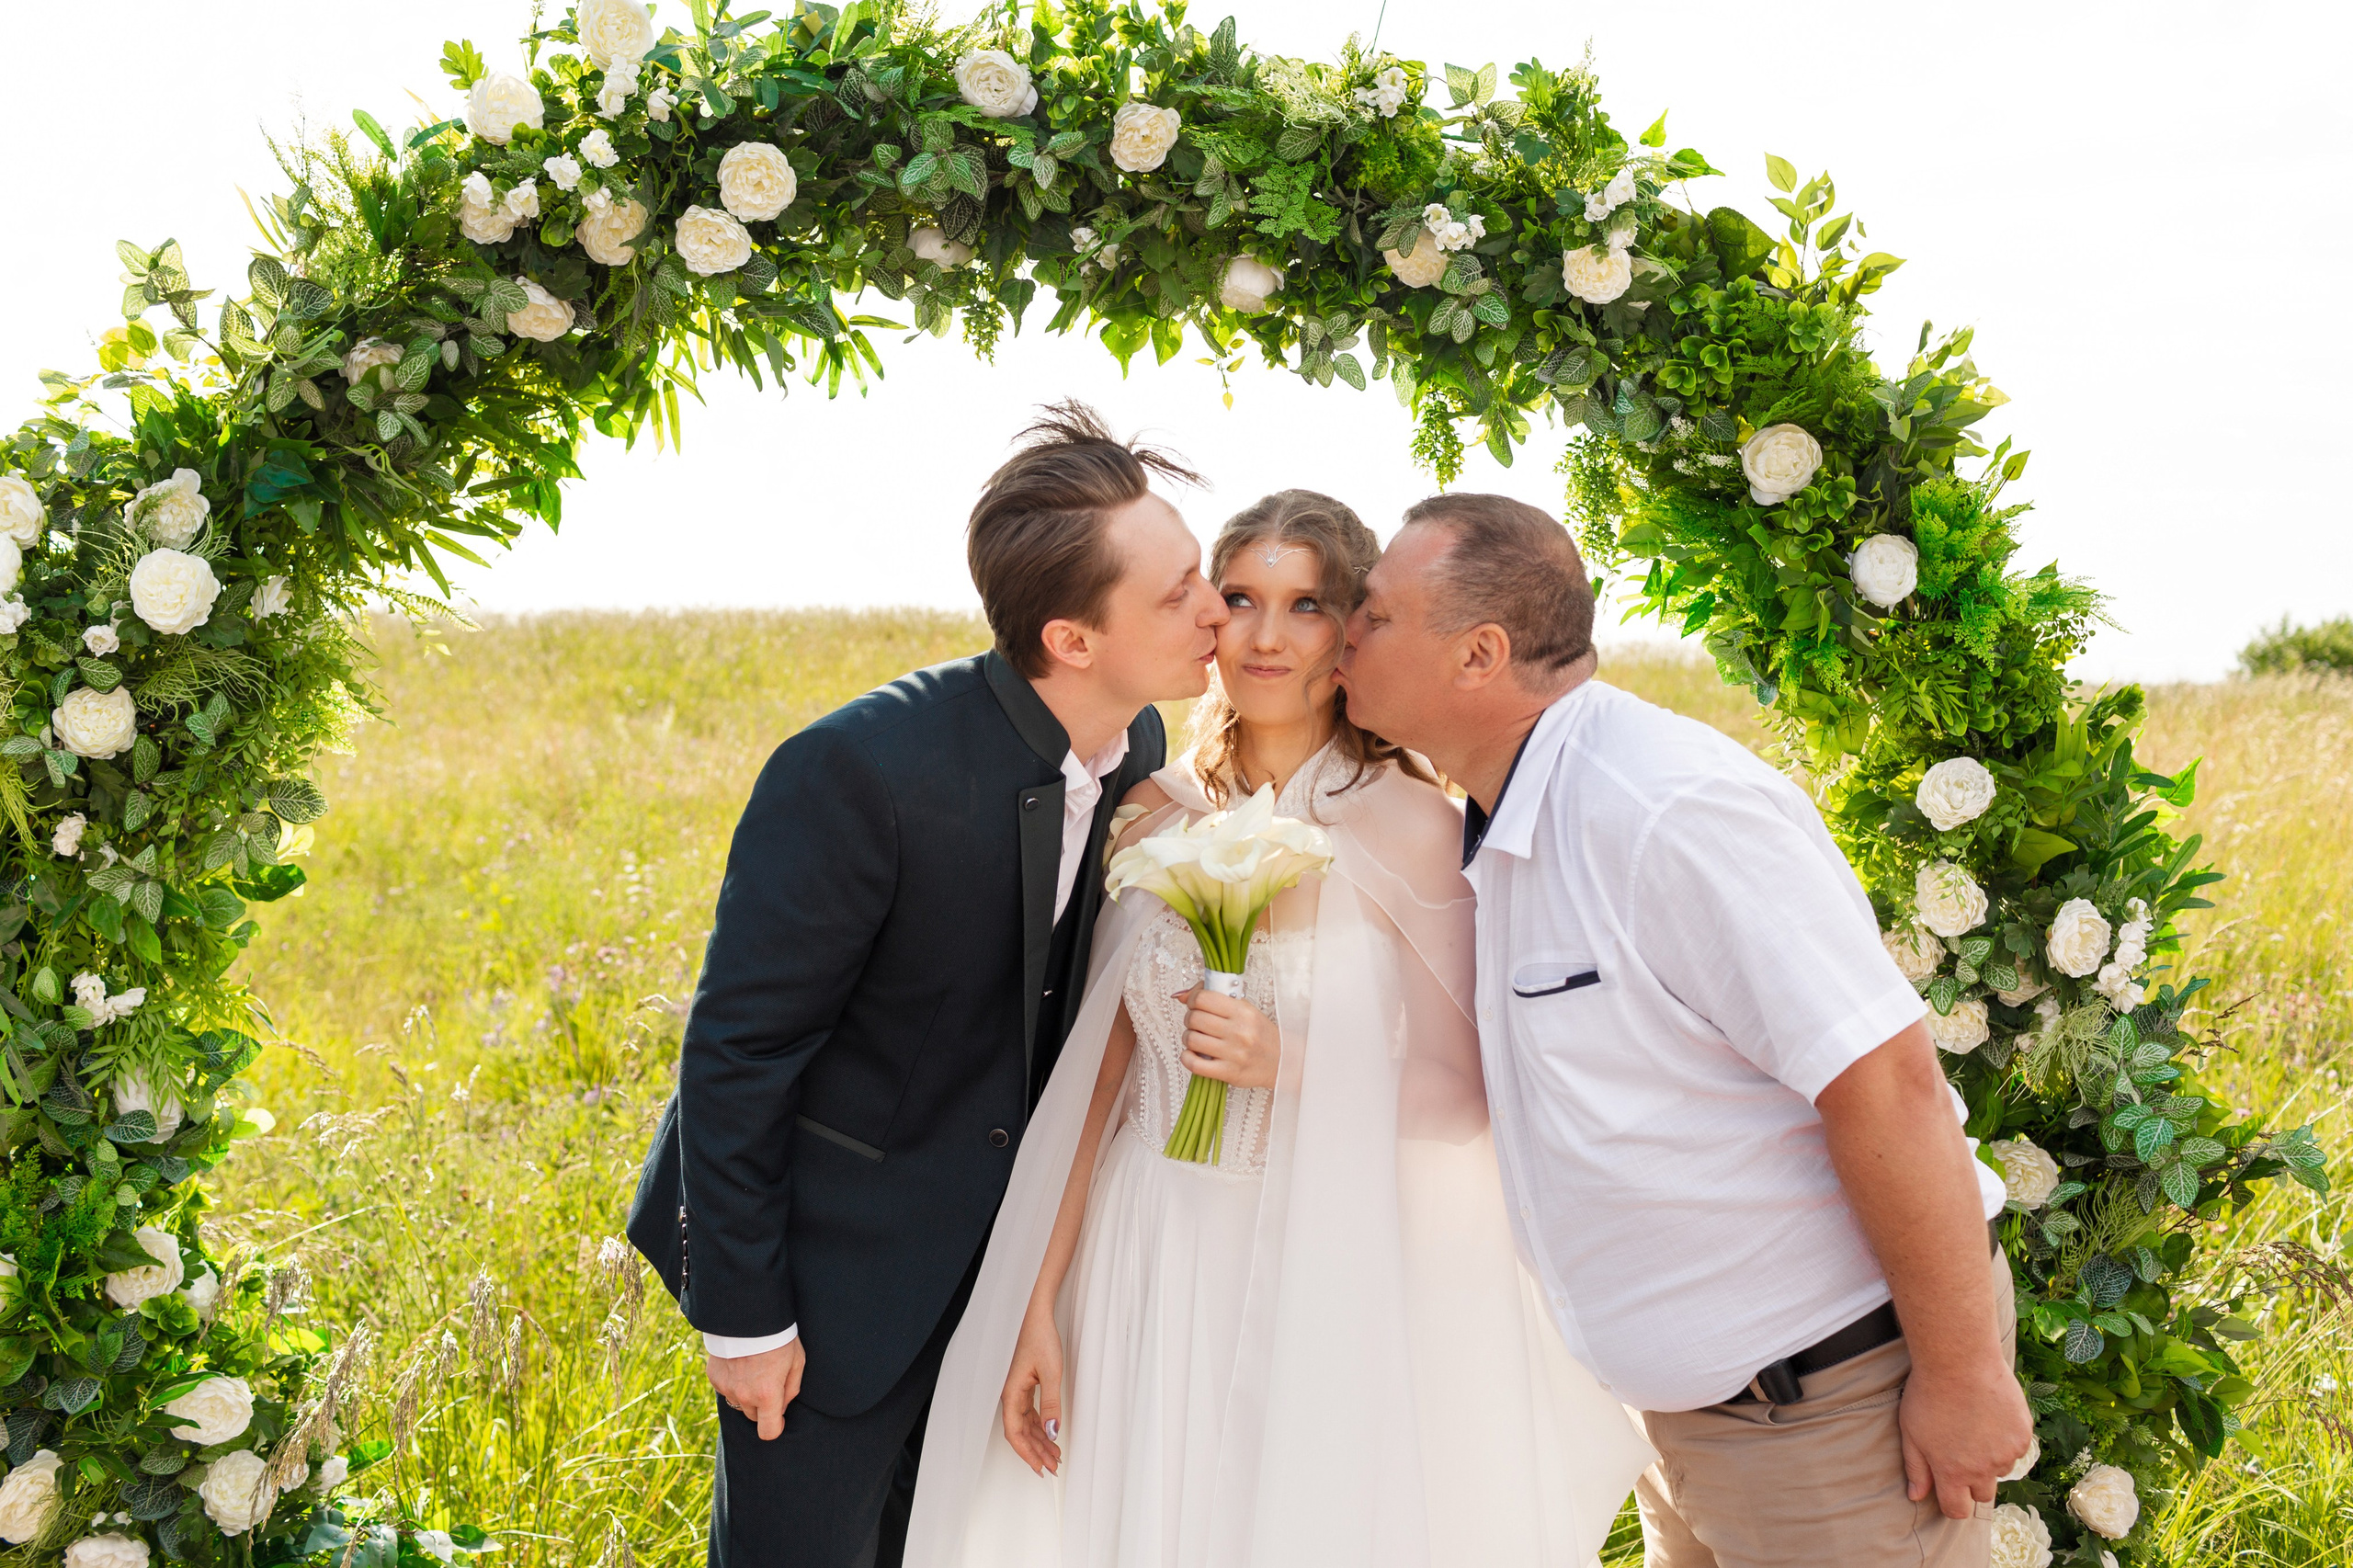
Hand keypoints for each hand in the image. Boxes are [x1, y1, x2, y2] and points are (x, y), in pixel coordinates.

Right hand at [706, 1339, 804, 1441]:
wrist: (748, 1315)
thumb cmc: (778, 1337)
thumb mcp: (797, 1362)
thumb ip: (791, 1390)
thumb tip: (782, 1408)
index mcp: (767, 1395)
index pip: (768, 1432)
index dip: (775, 1428)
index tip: (778, 1419)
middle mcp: (744, 1396)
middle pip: (753, 1416)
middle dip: (761, 1406)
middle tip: (768, 1382)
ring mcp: (726, 1387)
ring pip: (738, 1402)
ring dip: (746, 1393)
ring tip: (754, 1368)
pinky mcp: (714, 1377)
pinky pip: (725, 1388)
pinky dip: (733, 1381)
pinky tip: (740, 1363)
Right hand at [1000, 1303, 1065, 1475]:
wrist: (1035, 1314)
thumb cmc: (1040, 1337)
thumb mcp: (1051, 1372)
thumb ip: (1051, 1404)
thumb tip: (1052, 1433)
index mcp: (1011, 1394)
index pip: (1015, 1433)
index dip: (1027, 1454)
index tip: (1040, 1468)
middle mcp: (1010, 1395)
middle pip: (1020, 1432)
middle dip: (1036, 1452)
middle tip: (1053, 1467)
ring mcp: (1016, 1390)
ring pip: (1025, 1424)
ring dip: (1039, 1441)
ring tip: (1055, 1456)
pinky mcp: (1024, 1384)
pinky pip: (1029, 1413)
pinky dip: (1040, 1426)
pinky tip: (1050, 1434)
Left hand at [1179, 987, 1278, 1089]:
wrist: (1282, 1062)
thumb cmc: (1261, 1035)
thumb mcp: (1245, 1010)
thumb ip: (1215, 1000)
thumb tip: (1181, 996)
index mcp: (1243, 1012)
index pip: (1203, 998)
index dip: (1193, 999)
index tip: (1195, 1004)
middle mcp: (1239, 1031)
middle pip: (1194, 1018)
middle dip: (1190, 1018)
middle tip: (1197, 1022)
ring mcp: (1234, 1053)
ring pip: (1191, 1039)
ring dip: (1189, 1038)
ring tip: (1197, 1039)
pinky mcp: (1229, 1073)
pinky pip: (1194, 1064)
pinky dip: (1187, 1058)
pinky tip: (1193, 1054)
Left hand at [1898, 1355, 2034, 1519]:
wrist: (1959, 1361)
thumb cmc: (1928, 1394)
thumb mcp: (1911, 1432)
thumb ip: (1916, 1468)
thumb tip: (1916, 1496)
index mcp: (1952, 1473)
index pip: (1957, 1510)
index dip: (1952, 1502)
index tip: (1948, 1489)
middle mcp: (1983, 1469)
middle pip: (1982, 1494)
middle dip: (1972, 1481)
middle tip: (1961, 1452)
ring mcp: (2006, 1453)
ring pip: (2001, 1470)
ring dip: (1991, 1459)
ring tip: (1975, 1427)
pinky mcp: (2023, 1434)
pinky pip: (2017, 1448)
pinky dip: (2006, 1438)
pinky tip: (1992, 1415)